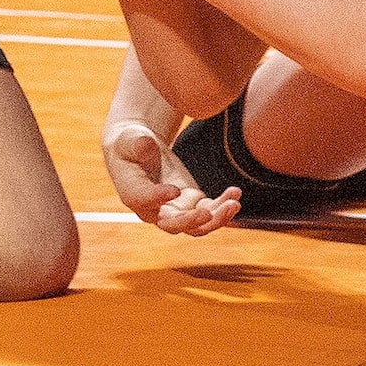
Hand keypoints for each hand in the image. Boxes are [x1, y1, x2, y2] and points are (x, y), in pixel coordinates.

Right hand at [103, 122, 241, 234]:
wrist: (140, 150)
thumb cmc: (130, 144)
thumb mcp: (129, 139)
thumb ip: (138, 144)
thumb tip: (145, 144)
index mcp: (133, 194)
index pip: (146, 202)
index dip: (159, 198)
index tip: (175, 190)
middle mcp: (155, 211)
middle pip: (174, 225)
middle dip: (192, 221)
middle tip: (208, 213)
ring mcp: (175, 210)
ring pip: (196, 225)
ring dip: (216, 218)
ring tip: (233, 204)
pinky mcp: (191, 204)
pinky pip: (209, 211)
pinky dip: (223, 205)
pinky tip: (235, 193)